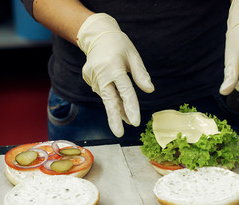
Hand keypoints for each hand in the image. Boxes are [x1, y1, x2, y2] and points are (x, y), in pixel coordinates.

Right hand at [77, 13, 153, 136]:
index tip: (135, 121)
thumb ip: (141, 74)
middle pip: (109, 99)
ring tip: (128, 119)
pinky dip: (111, 100)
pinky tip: (118, 102)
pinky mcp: (88, 79)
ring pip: (107, 98)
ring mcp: (92, 77)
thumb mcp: (133, 55)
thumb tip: (149, 90)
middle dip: (114, 118)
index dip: (130, 107)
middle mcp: (101, 73)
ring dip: (117, 110)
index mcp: (114, 67)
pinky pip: (103, 93)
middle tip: (119, 134)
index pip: (124, 90)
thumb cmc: (119, 45)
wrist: (97, 36)